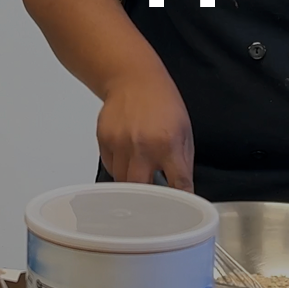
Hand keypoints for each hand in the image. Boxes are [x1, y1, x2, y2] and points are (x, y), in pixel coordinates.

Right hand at [96, 76, 193, 190]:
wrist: (133, 78)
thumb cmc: (162, 101)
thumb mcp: (184, 129)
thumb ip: (183, 161)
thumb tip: (182, 188)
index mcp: (169, 145)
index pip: (178, 184)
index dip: (180, 200)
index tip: (180, 208)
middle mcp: (143, 147)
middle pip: (142, 191)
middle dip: (148, 198)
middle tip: (153, 199)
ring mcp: (120, 144)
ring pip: (122, 182)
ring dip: (132, 183)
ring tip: (139, 171)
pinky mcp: (104, 140)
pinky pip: (110, 167)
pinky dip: (119, 168)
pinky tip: (127, 157)